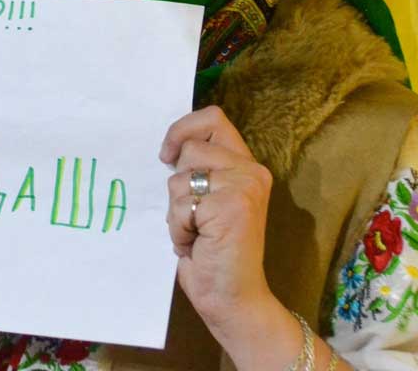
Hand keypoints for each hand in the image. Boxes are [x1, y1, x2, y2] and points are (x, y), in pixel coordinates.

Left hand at [160, 105, 276, 333]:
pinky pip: (181, 206)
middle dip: (178, 183)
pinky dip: (179, 229)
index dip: (182, 129)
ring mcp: (243, 187)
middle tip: (194, 214)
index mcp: (246, 166)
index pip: (213, 119)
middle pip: (190, 147)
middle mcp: (251, 171)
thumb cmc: (214, 253)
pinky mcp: (231, 206)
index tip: (166, 155)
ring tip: (198, 234)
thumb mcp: (207, 200)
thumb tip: (169, 148)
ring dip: (177, 211)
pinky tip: (198, 245)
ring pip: (180, 178)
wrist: (233, 298)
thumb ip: (200, 171)